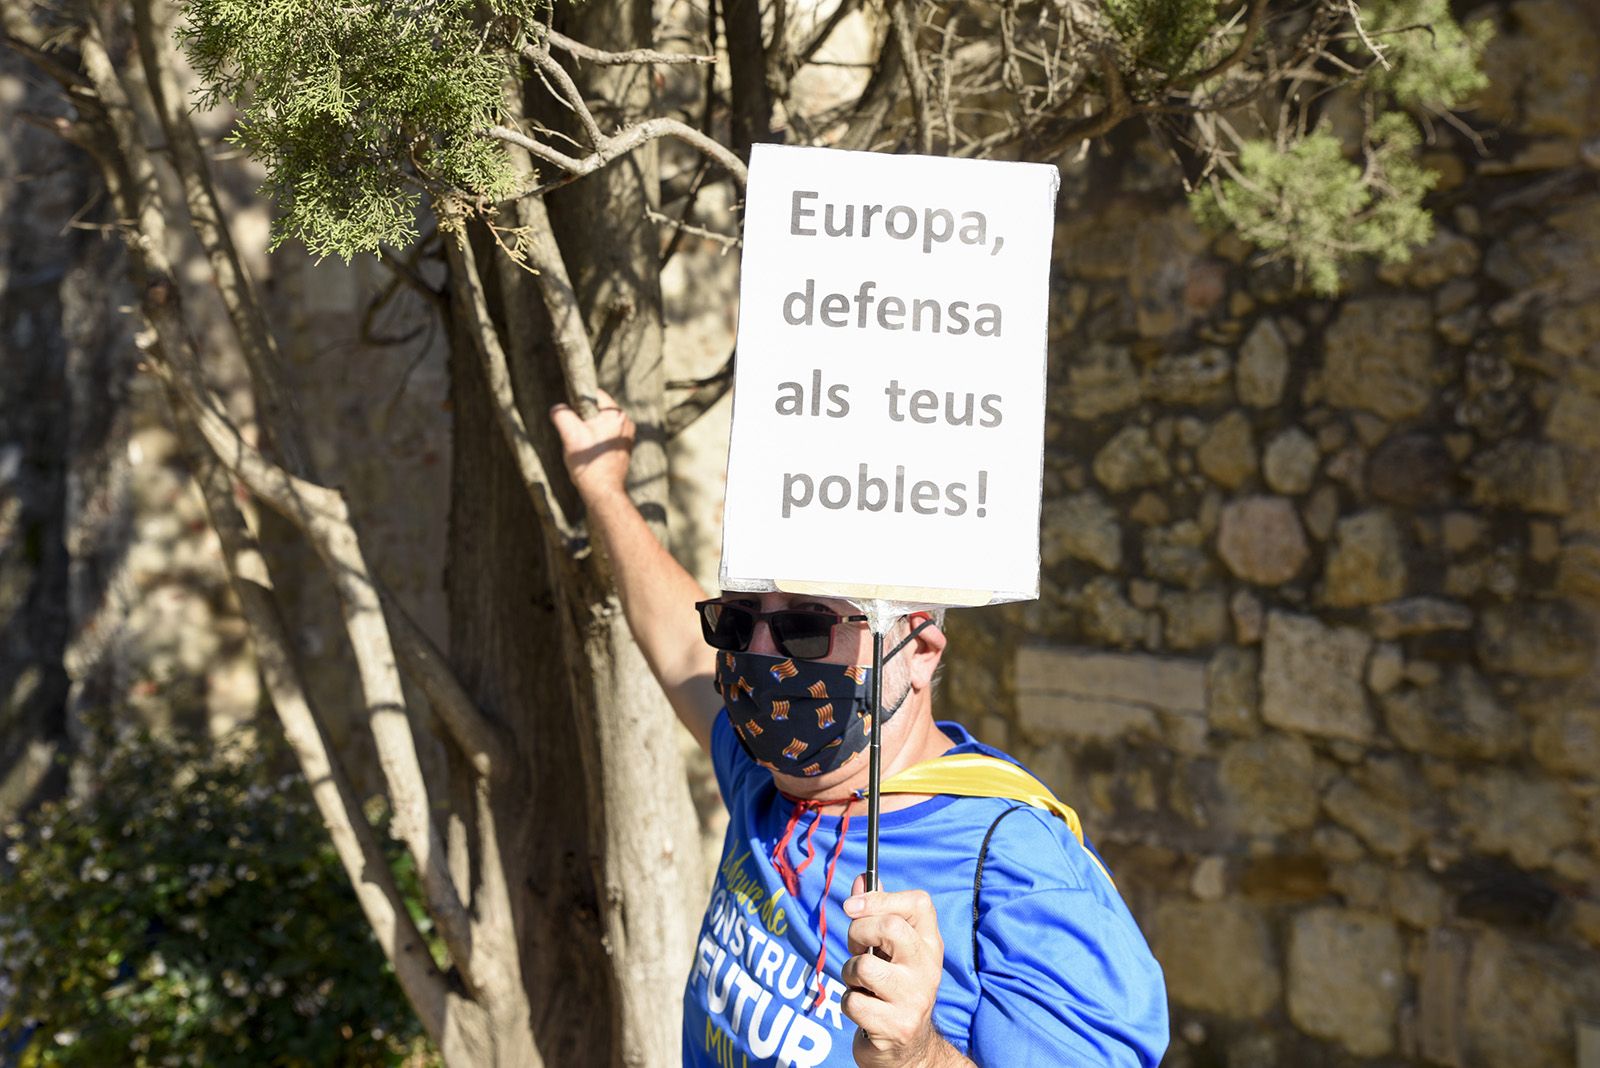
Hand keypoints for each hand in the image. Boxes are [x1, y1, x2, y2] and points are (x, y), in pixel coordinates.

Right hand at [548, 387, 634, 502]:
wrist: (603, 492)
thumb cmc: (589, 464)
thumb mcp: (570, 435)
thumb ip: (561, 415)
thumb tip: (557, 408)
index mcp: (617, 415)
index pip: (595, 395)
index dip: (578, 402)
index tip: (570, 415)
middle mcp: (626, 423)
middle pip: (597, 410)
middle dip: (582, 419)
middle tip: (575, 435)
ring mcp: (626, 436)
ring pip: (600, 423)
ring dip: (587, 431)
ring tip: (583, 446)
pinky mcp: (622, 447)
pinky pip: (604, 435)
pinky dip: (594, 440)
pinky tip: (589, 453)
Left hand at [841, 875, 964, 1067]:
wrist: (908, 1048)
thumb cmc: (893, 988)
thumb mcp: (891, 950)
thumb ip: (877, 913)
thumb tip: (860, 878)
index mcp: (930, 943)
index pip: (919, 903)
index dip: (880, 898)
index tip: (852, 906)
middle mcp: (929, 967)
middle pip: (890, 927)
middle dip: (858, 934)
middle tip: (858, 951)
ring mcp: (916, 998)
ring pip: (864, 967)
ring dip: (850, 974)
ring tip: (862, 985)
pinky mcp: (898, 1025)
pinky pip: (853, 1002)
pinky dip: (849, 1004)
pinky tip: (865, 1010)